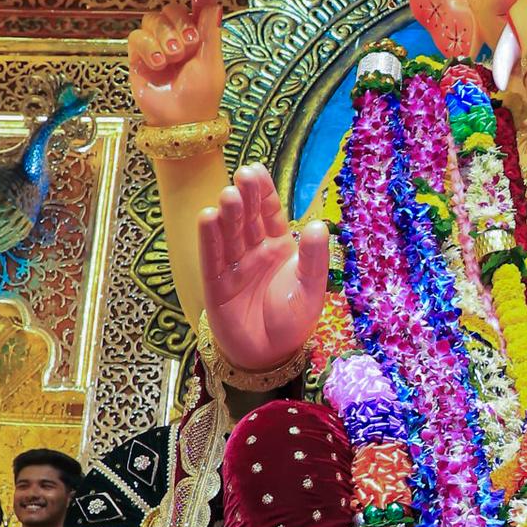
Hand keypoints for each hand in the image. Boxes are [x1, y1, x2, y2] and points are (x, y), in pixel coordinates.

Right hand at [128, 0, 225, 128]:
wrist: (181, 124)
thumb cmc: (202, 96)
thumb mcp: (212, 59)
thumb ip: (209, 25)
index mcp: (200, 32)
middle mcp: (178, 33)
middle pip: (171, 7)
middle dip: (180, 24)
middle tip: (188, 46)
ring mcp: (157, 43)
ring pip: (153, 19)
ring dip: (164, 38)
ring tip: (173, 59)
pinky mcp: (139, 54)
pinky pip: (137, 35)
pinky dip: (148, 47)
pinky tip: (158, 64)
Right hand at [199, 163, 328, 370]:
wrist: (270, 356)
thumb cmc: (292, 321)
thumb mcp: (311, 288)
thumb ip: (314, 258)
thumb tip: (319, 225)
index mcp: (279, 246)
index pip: (269, 212)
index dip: (262, 192)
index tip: (255, 170)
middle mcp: (254, 251)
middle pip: (247, 218)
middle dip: (245, 196)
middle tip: (242, 176)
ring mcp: (234, 266)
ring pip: (229, 234)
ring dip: (228, 214)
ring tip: (228, 196)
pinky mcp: (216, 284)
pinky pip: (212, 258)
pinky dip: (210, 239)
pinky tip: (207, 218)